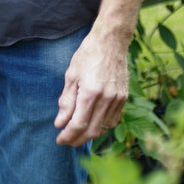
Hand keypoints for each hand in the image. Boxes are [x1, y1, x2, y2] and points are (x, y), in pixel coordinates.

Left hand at [54, 32, 128, 146]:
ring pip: (104, 128)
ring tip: (77, 134)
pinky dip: (102, 126)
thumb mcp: (71, 76)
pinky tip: (93, 124)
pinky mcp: (124, 98)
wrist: (111, 42)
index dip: (68, 136)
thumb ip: (66, 102)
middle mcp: (106, 99)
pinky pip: (113, 120)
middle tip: (66, 141)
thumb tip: (60, 123)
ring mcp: (118, 99)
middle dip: (77, 140)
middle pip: (92, 131)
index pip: (78, 124)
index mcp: (91, 92)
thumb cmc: (88, 55)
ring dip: (90, 135)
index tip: (59, 140)